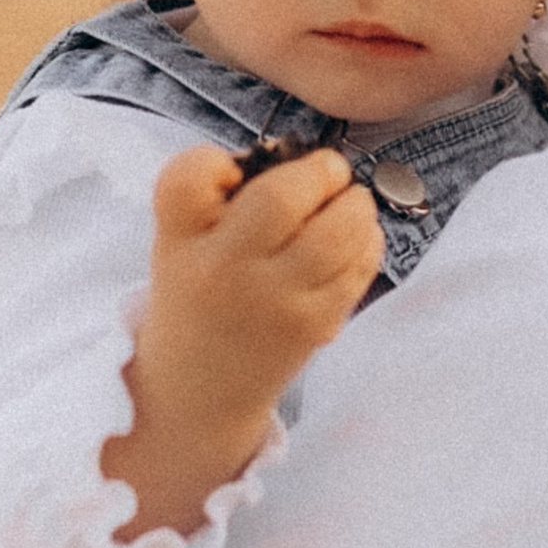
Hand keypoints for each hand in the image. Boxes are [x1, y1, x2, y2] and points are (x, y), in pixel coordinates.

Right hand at [104, 142, 383, 539]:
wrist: (200, 388)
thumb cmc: (201, 293)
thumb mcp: (182, 243)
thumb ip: (221, 196)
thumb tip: (305, 160)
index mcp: (180, 241)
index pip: (189, 180)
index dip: (214, 161)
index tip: (232, 172)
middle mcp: (222, 271)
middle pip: (281, 198)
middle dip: (320, 170)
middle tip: (329, 170)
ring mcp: (272, 302)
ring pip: (337, 232)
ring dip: (356, 204)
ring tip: (351, 202)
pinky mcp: (313, 326)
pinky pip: (357, 268)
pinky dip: (367, 241)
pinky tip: (356, 238)